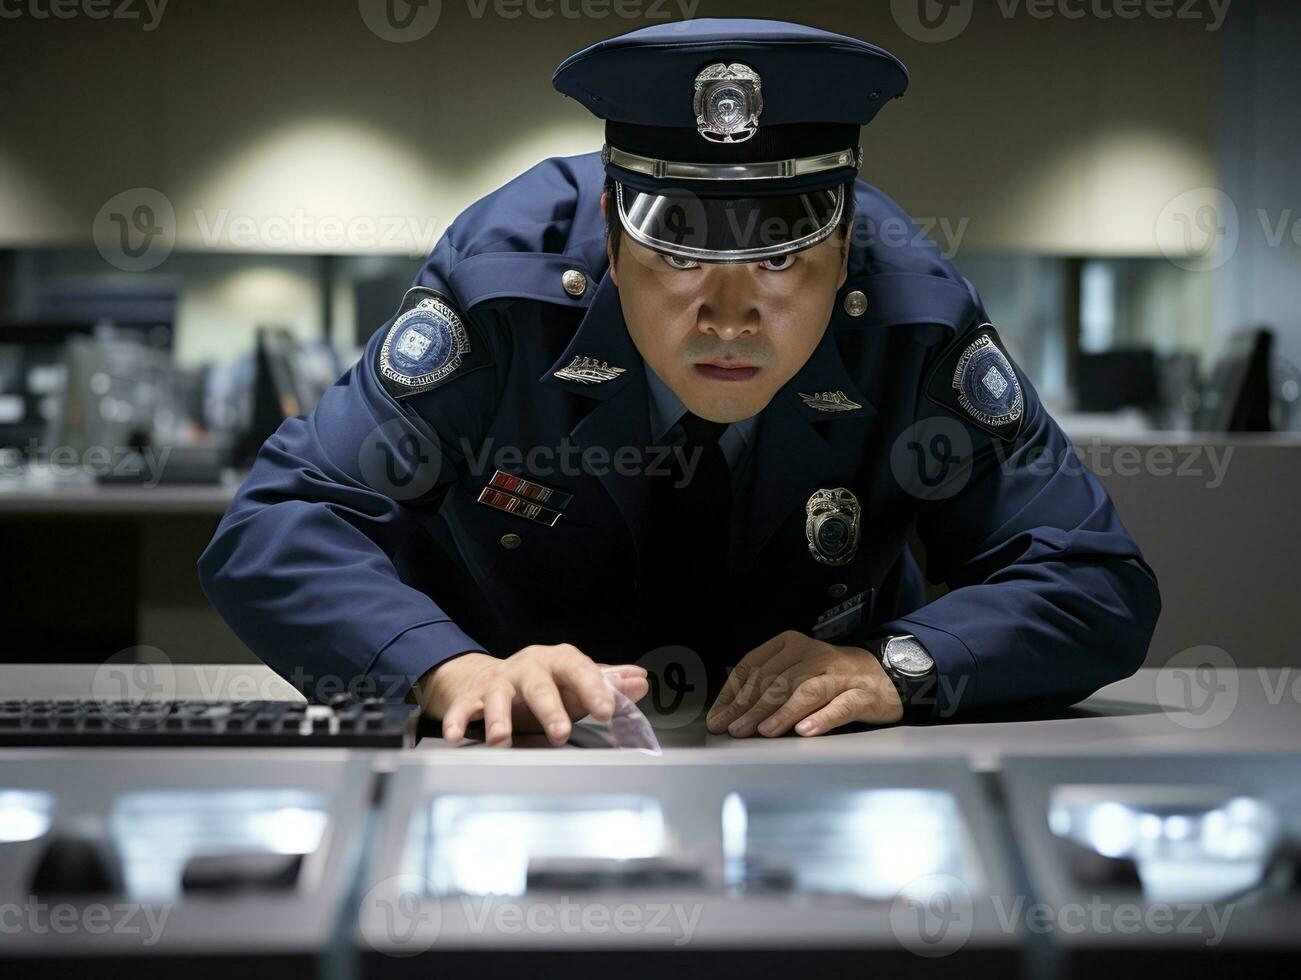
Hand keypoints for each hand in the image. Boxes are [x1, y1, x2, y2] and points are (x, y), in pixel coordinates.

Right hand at [414, 645, 648, 746]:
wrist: (491, 676)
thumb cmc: (545, 682)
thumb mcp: (577, 679)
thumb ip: (608, 682)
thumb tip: (641, 680)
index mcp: (558, 661)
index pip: (580, 670)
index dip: (595, 689)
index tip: (608, 710)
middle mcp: (528, 668)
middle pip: (539, 686)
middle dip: (550, 709)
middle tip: (561, 733)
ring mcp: (499, 683)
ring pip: (498, 698)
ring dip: (499, 719)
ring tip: (501, 741)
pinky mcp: (473, 698)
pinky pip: (463, 709)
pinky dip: (456, 721)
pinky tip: (454, 737)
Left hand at [706, 631, 901, 736]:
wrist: (881, 675)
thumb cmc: (827, 677)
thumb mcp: (794, 671)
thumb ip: (765, 686)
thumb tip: (728, 714)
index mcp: (791, 644)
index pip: (754, 666)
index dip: (733, 693)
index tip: (718, 716)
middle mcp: (814, 654)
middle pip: (777, 681)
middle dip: (751, 708)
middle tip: (734, 729)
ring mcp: (839, 674)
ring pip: (805, 691)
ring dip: (781, 713)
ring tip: (763, 732)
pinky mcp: (862, 694)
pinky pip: (839, 706)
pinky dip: (821, 719)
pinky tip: (804, 731)